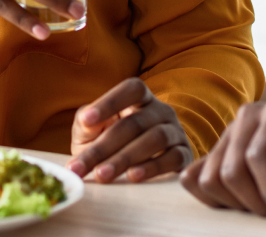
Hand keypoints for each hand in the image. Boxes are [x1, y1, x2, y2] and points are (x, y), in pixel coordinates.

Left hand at [68, 78, 191, 182]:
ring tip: (102, 174)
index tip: (86, 120)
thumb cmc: (111, 145)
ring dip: (125, 158)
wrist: (140, 168)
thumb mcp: (93, 133)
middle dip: (105, 146)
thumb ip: (86, 124)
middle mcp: (161, 111)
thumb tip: (86, 121)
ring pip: (155, 139)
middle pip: (135, 123)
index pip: (131, 89)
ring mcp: (176, 132)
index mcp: (141, 98)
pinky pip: (173, 158)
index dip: (109, 102)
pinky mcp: (184, 155)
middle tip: (81, 166)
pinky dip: (152, 168)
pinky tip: (132, 176)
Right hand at [180, 98, 265, 215]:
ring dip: (235, 203)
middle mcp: (249, 114)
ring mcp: (229, 131)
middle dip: (255, 202)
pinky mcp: (216, 149)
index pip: (259, 156)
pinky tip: (242, 199)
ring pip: (210, 178)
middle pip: (231, 171)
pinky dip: (213, 198)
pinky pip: (194, 179)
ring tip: (264, 203)